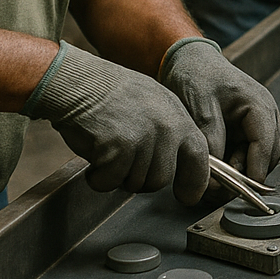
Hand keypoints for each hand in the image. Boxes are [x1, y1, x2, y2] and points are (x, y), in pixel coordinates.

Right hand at [22, 42, 210, 204]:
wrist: (79, 82)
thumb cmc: (110, 92)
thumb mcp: (154, 103)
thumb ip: (170, 130)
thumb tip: (181, 161)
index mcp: (177, 116)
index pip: (200, 155)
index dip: (194, 181)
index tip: (188, 196)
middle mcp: (166, 128)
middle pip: (161, 179)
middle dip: (141, 179)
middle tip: (124, 159)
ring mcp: (144, 139)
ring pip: (136, 184)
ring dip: (118, 176)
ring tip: (108, 149)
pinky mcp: (119, 150)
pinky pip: (110, 182)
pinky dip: (98, 177)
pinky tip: (95, 154)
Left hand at [159, 38, 279, 183]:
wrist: (190, 61)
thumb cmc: (197, 75)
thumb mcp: (201, 107)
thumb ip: (211, 141)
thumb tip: (216, 178)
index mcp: (259, 105)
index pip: (267, 146)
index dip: (254, 171)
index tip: (235, 189)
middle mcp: (265, 116)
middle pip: (269, 157)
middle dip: (246, 174)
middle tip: (218, 183)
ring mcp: (257, 124)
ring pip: (259, 160)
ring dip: (240, 171)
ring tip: (213, 171)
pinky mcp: (246, 131)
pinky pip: (247, 155)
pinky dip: (233, 164)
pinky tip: (214, 163)